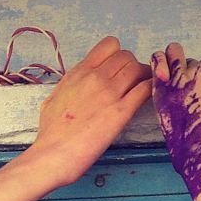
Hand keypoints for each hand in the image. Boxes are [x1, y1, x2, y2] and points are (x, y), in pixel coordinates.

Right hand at [29, 36, 150, 187]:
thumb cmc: (50, 133)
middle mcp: (95, 77)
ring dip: (144, 79)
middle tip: (133, 84)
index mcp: (80, 72)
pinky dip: (150, 91)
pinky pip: (144, 90)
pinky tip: (148, 99)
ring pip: (139, 70)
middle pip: (127, 57)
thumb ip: (69, 87)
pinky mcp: (120, 113)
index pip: (110, 45)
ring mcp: (109, 93)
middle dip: (133, 68)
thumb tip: (73, 86)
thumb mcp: (53, 99)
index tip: (118, 70)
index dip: (119, 56)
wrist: (52, 154)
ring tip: (141, 92)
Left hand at [150, 43, 200, 198]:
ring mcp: (177, 81)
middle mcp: (197, 73)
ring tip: (173, 78)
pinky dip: (158, 63)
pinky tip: (161, 74)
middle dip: (190, 75)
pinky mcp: (161, 92)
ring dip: (173, 63)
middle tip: (189, 96)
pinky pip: (156, 63)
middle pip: (191, 64)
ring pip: (174, 58)